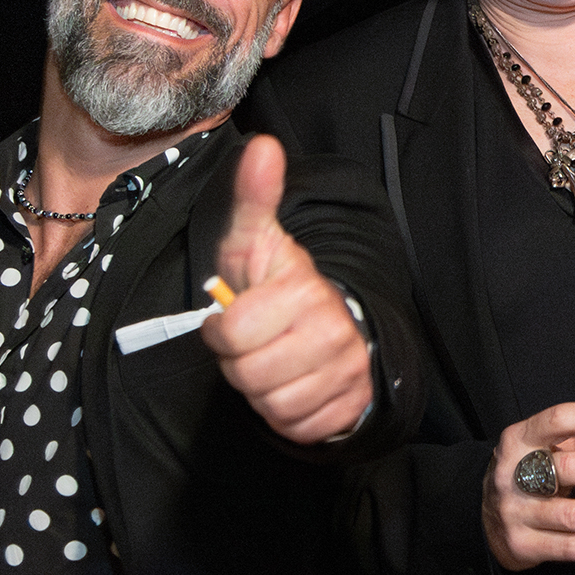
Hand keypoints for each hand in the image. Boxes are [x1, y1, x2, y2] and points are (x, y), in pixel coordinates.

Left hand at [200, 135, 373, 444]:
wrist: (338, 328)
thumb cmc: (280, 287)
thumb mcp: (257, 240)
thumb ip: (253, 198)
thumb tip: (261, 146)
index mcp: (305, 290)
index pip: (234, 332)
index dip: (222, 330)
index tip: (235, 315)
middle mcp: (334, 331)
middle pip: (250, 375)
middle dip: (240, 364)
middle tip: (254, 343)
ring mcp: (347, 371)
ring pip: (273, 406)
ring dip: (262, 391)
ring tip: (274, 363)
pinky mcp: (352, 407)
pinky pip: (298, 428)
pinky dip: (288, 416)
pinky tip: (294, 386)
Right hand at [481, 401, 574, 571]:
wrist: (485, 517)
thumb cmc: (529, 474)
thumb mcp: (543, 447)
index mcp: (520, 438)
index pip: (561, 419)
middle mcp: (513, 472)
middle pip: (571, 469)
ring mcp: (514, 511)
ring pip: (574, 516)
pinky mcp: (521, 544)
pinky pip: (571, 548)